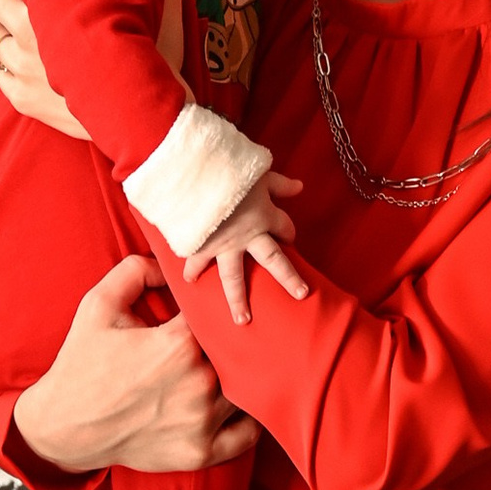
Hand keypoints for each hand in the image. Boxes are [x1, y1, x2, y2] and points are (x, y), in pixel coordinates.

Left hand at [0, 0, 185, 135]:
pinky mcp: (21, 98)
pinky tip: (26, 57)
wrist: (151, 121)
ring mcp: (22, 68)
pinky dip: (7, 60)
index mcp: (56, 0)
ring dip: (0, 21)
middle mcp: (29, 31)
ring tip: (20, 19)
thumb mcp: (164, 5)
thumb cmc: (158, 61)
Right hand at [14, 253, 258, 476]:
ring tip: (230, 369)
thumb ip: (136, 271)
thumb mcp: (98, 305)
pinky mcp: (201, 453)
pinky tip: (236, 406)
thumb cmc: (80, 364)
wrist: (62, 426)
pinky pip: (246, 435)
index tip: (209, 312)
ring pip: (246, 392)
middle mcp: (197, 383)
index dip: (217, 311)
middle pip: (238, 354)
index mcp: (178, 344)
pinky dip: (247, 421)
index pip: (220, 316)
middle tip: (223, 340)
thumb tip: (169, 264)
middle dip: (231, 344)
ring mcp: (202, 422)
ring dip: (241, 379)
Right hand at [184, 172, 307, 323]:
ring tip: (243, 320)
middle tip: (301, 295)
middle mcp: (250, 235)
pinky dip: (192, 271)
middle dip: (289, 279)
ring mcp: (225, 244)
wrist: (196, 174)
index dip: (288, 231)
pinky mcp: (202, 245)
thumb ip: (279, 183)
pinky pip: (197, 262)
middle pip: (274, 260)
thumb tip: (300, 187)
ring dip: (238, 300)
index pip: (285, 228)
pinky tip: (189, 283)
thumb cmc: (230, 169)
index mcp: (265, 215)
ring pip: (235, 278)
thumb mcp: (259, 171)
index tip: (288, 235)